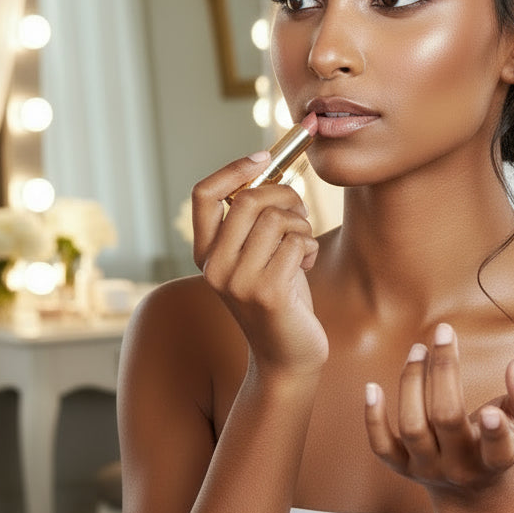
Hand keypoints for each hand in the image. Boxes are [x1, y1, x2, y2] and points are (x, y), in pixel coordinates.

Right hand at [190, 153, 326, 374]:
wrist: (289, 356)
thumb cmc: (281, 296)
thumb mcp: (259, 254)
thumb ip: (254, 219)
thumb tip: (269, 165)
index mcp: (205, 253)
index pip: (203, 194)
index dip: (234, 168)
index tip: (264, 156)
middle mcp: (213, 267)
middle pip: (247, 200)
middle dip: (285, 196)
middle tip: (300, 214)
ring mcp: (238, 282)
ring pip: (276, 220)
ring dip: (301, 226)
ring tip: (303, 246)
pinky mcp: (267, 294)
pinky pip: (295, 242)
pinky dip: (310, 247)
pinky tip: (306, 265)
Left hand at [364, 323, 513, 495]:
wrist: (470, 488)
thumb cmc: (503, 442)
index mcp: (497, 459)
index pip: (498, 451)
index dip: (494, 433)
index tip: (489, 410)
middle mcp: (461, 467)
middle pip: (446, 419)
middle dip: (444, 372)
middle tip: (444, 333)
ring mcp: (428, 468)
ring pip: (413, 427)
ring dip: (412, 382)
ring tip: (418, 349)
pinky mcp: (403, 468)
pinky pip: (381, 446)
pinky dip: (374, 418)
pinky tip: (372, 387)